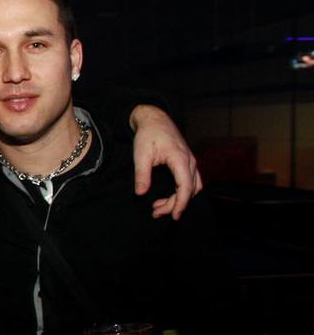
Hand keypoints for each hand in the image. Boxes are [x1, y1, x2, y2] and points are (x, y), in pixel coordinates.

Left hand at [129, 104, 202, 219]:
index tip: (174, 215)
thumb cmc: (148, 134)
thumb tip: (140, 193)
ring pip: (193, 186)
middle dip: (174, 204)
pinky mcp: (187, 161)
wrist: (155, 118)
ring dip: (179, 199)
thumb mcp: (141, 154)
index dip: (181, 203)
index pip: (185, 187)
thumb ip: (142, 174)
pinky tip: (168, 197)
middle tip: (156, 212)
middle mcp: (190, 161)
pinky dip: (182, 191)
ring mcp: (190, 161)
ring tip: (159, 207)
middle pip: (189, 190)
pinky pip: (191, 181)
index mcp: (180, 159)